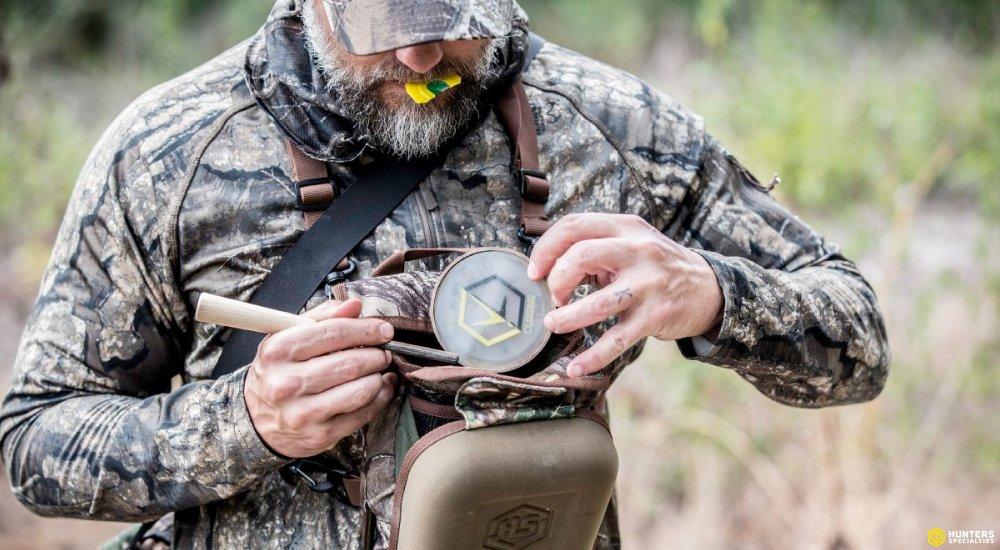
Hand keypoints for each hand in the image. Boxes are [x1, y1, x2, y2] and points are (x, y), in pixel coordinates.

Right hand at [244, 298, 395, 457]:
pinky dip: (380, 398)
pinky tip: (381, 388)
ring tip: (380, 369)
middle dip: (377, 354)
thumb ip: (322, 318)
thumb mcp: (288, 338)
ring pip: (361, 390)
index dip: (366, 329)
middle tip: (383, 351)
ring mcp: (303, 412)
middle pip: (350, 363)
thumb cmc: (279, 372)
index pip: (333, 333)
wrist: (258, 422)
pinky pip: (363, 414)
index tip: (384, 329)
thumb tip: (354, 305)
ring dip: (379, 377)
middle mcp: (286, 383)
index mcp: (277, 352)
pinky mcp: (320, 435)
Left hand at [527, 213, 722, 376]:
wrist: (709, 288)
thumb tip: (547, 266)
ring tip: (553, 325)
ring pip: (597, 302)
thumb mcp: (631, 242)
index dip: (546, 248)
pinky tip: (577, 366)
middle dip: (556, 280)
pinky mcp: (655, 316)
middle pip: (582, 255)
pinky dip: (594, 357)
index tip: (534, 271)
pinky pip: (618, 339)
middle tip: (552, 297)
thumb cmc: (655, 266)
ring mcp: (648, 285)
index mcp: (626, 227)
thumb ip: (596, 247)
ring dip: (567, 317)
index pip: (575, 225)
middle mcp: (637, 251)